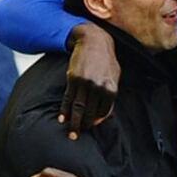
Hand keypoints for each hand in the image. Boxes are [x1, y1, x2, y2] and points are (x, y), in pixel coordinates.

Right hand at [60, 23, 119, 139]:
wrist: (93, 40)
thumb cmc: (106, 60)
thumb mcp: (114, 76)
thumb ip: (110, 95)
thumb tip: (105, 115)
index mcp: (111, 88)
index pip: (104, 112)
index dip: (97, 121)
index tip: (91, 126)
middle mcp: (98, 87)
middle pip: (90, 113)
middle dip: (84, 126)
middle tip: (78, 135)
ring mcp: (85, 83)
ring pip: (78, 108)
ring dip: (74, 123)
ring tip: (71, 134)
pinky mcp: (73, 78)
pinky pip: (68, 98)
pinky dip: (64, 110)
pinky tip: (62, 118)